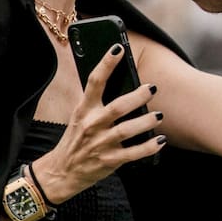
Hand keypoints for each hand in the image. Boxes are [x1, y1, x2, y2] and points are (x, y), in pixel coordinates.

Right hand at [30, 46, 166, 204]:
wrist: (61, 172)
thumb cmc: (77, 139)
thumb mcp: (81, 116)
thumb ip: (98, 101)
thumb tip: (123, 78)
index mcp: (84, 109)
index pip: (94, 82)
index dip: (106, 64)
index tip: (118, 48)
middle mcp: (91, 125)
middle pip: (116, 107)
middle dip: (136, 97)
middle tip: (152, 88)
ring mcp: (100, 144)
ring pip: (126, 131)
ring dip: (145, 122)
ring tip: (159, 115)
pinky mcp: (108, 161)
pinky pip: (132, 154)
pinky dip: (148, 148)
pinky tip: (160, 141)